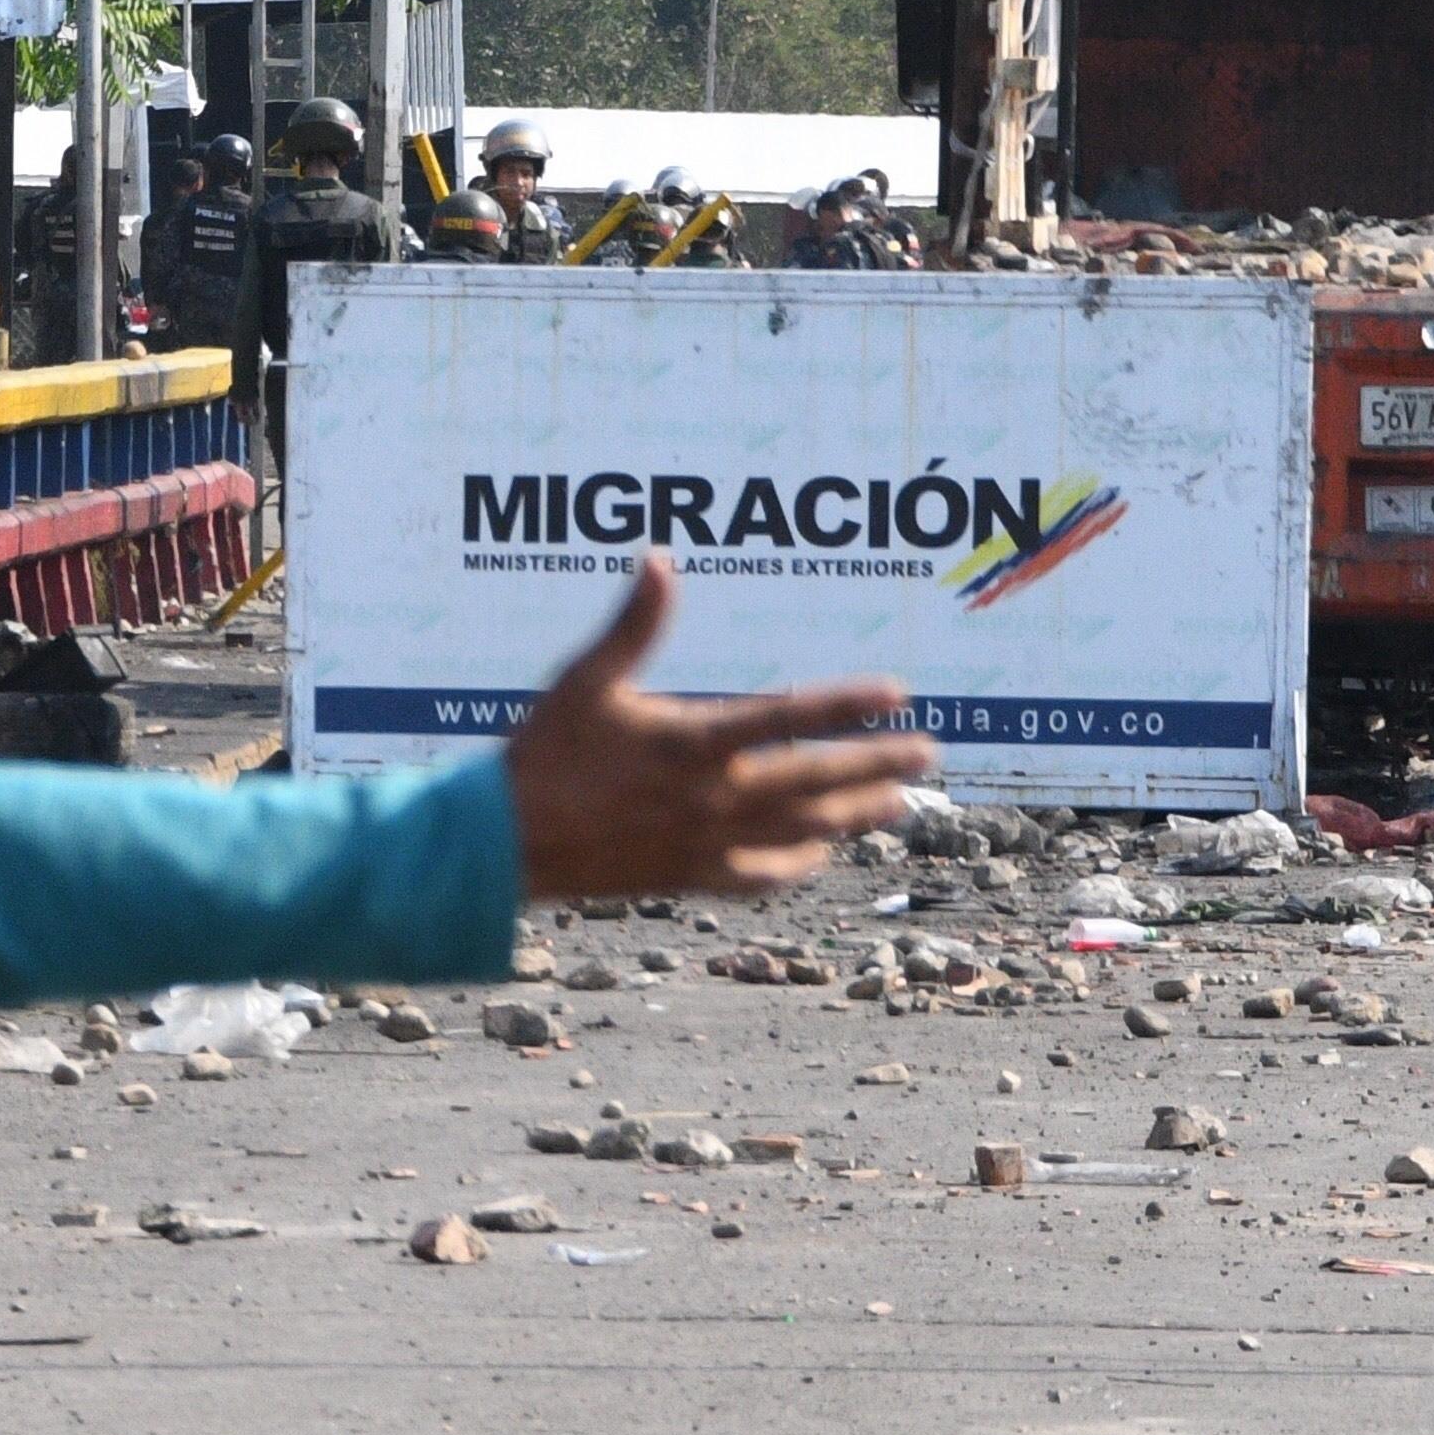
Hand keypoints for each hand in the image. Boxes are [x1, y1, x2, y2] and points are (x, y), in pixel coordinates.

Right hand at [504, 557, 933, 898]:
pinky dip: (798, 864)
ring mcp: (705, 843)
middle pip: (813, 780)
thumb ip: (633, 622)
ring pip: (801, 831)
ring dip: (856, 814)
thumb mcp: (586, 678)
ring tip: (900, 802)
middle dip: (876, 764)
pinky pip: (761, 876)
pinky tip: (823, 852)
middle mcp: (710, 797)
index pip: (786, 717)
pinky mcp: (690, 877)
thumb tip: (659, 557)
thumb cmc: (544, 753)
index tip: (897, 694)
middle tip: (928, 753)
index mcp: (690, 742)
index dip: (846, 705)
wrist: (505, 843)